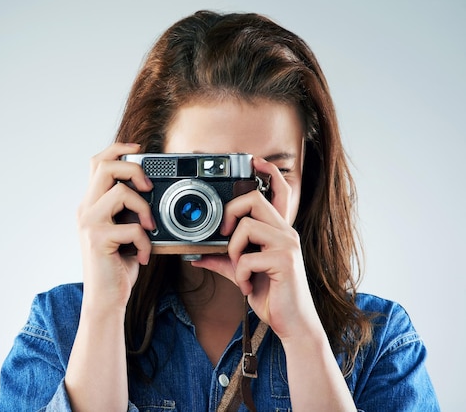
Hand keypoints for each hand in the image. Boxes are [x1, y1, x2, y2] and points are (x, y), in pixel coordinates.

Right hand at [77, 143, 155, 309]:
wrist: (106, 298)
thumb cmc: (117, 266)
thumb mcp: (123, 231)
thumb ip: (129, 210)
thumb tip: (151, 191)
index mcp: (91, 204)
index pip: (98, 162)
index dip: (118, 149)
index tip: (139, 150)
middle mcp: (86, 209)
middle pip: (104, 166)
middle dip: (133, 170)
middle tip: (149, 187)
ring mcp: (89, 224)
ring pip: (120, 192)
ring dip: (144, 208)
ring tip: (149, 227)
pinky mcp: (98, 240)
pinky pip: (132, 228)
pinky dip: (145, 242)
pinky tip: (143, 256)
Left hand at [191, 158, 322, 341]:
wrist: (292, 324)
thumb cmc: (271, 295)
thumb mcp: (241, 273)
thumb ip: (222, 260)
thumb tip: (195, 255)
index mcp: (278, 231)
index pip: (280, 192)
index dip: (269, 173)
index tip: (254, 161)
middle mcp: (286, 232)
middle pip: (254, 199)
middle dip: (231, 212)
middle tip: (224, 235)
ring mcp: (287, 245)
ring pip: (247, 226)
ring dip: (233, 249)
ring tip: (239, 269)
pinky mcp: (284, 262)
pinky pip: (247, 256)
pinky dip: (239, 273)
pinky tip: (246, 286)